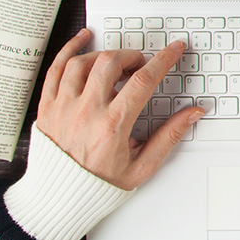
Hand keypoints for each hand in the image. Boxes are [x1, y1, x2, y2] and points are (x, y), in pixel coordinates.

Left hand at [34, 29, 201, 189]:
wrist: (57, 198)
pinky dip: (70, 49)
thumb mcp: (141, 166)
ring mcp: (63, 107)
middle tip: (140, 64)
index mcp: (112, 125)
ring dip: (104, 55)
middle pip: (110, 63)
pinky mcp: (47, 107)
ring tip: (115, 62)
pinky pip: (55, 69)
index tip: (173, 50)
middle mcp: (85, 112)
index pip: (143, 80)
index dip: (163, 59)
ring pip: (83, 62)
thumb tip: (191, 114)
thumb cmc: (96, 184)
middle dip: (132, 56)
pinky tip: (82, 41)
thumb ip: (169, 137)